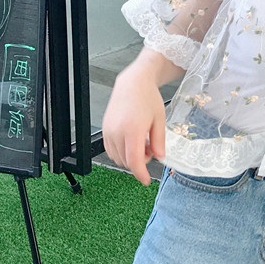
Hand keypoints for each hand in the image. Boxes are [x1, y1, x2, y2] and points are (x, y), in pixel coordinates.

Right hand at [101, 53, 166, 185]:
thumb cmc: (148, 98)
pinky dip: (121, 152)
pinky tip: (132, 141)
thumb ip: (159, 141)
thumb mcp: (159, 119)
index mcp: (133, 130)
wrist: (133, 83)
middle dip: (139, 162)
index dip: (140, 174)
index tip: (146, 180)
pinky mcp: (104, 130)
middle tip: (151, 148)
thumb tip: (160, 157)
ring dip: (130, 157)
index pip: (134, 160)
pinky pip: (111, 150)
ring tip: (142, 142)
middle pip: (126, 161)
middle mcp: (117, 132)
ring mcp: (109, 131)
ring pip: (117, 158)